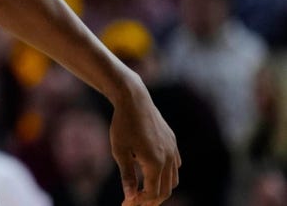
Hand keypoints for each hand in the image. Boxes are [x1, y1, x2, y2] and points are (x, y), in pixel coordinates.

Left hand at [110, 85, 180, 204]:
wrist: (134, 100)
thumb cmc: (122, 125)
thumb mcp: (119, 151)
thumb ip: (127, 176)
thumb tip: (130, 198)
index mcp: (155, 163)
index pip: (152, 193)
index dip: (140, 202)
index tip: (127, 204)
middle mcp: (168, 158)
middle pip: (165, 190)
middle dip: (151, 200)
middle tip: (136, 203)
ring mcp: (173, 150)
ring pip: (173, 180)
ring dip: (161, 189)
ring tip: (145, 192)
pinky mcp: (172, 142)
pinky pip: (175, 165)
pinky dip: (167, 175)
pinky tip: (154, 174)